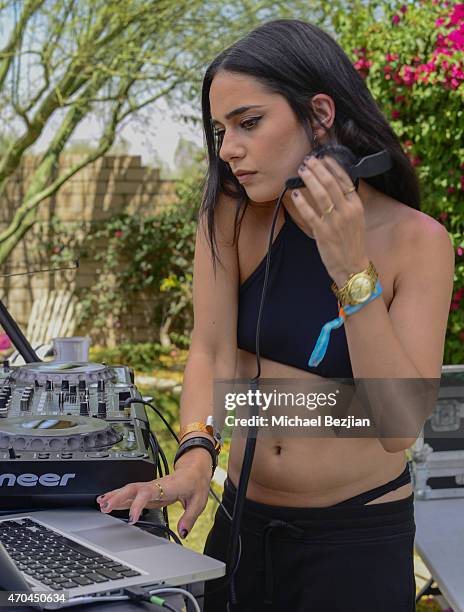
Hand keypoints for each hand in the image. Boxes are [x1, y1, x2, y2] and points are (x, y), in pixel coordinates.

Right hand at [96, 448, 212, 538]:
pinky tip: (108, 500)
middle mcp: (155, 485)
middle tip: (105, 508)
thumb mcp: (198, 501)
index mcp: (167, 487)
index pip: (148, 493)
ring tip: (100, 504)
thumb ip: (189, 517)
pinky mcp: (149, 491)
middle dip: (117, 497)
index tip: (131, 518)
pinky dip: (118, 496)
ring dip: (114, 496)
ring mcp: (151, 487)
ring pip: (129, 489)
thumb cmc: (196, 483)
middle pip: (133, 488)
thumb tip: (182, 532)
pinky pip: (131, 493)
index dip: (137, 505)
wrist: (195, 468)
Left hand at [286, 155, 369, 285]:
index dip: (333, 166)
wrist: (352, 267)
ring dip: (309, 180)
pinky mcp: (323, 232)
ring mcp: (335, 222)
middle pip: (331, 183)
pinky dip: (302, 202)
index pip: (345, 180)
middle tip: (308, 160)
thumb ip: (347, 203)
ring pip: (320, 195)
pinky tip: (295, 194)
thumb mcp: (356, 220)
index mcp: (356, 206)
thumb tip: (334, 185)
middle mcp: (347, 211)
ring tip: (301, 170)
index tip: (324, 157)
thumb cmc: (351, 243)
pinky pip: (309, 213)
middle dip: (318, 168)